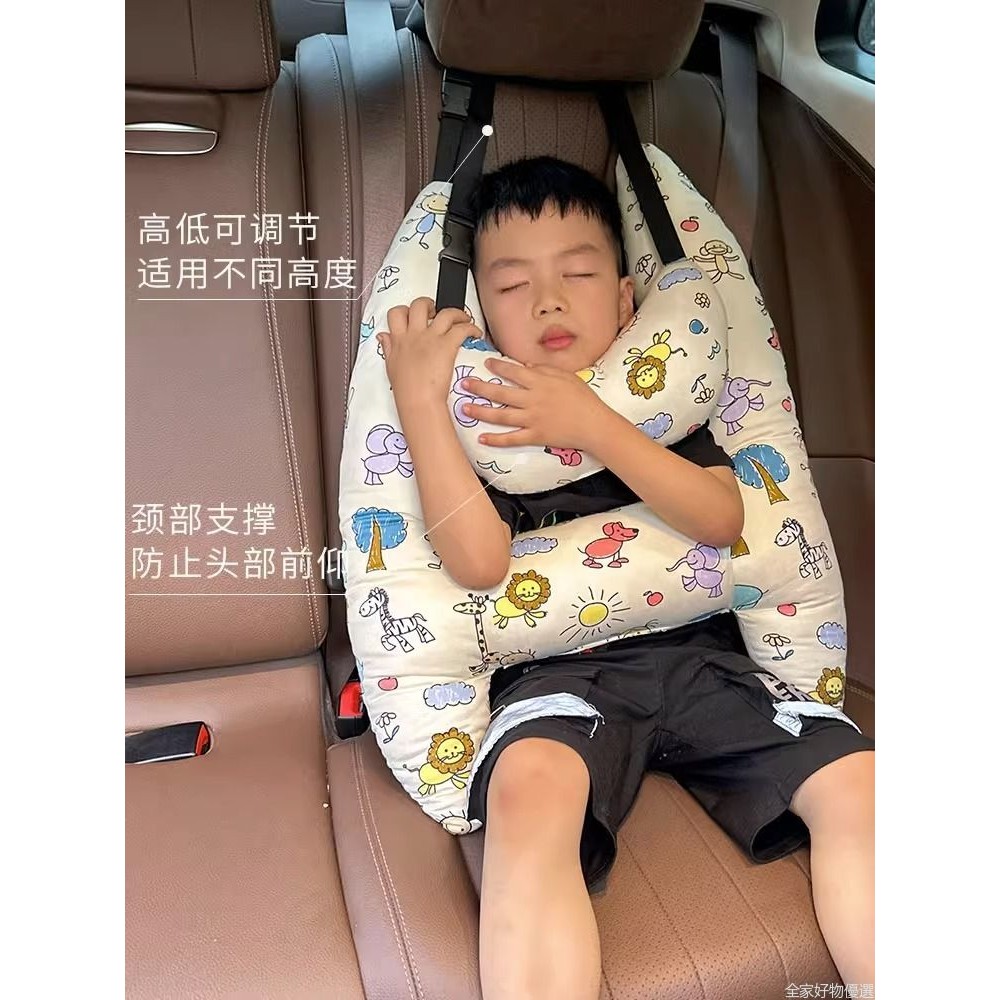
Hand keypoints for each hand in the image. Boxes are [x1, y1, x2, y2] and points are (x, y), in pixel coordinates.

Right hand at [377, 297, 478, 408]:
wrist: (418, 401)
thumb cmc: (406, 390)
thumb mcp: (391, 366)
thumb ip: (388, 348)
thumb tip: (383, 336)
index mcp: (399, 340)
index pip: (396, 313)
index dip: (406, 310)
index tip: (413, 316)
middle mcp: (414, 334)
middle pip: (419, 305)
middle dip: (430, 304)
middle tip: (436, 312)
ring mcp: (431, 338)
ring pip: (445, 312)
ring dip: (456, 313)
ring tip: (462, 319)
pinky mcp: (447, 345)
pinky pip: (462, 328)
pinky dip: (471, 328)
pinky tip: (475, 334)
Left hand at [459, 357, 612, 451]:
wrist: (594, 425)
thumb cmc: (584, 398)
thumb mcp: (567, 376)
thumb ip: (545, 369)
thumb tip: (525, 364)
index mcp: (540, 382)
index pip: (513, 371)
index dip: (497, 366)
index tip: (485, 363)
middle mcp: (532, 400)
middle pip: (501, 393)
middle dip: (480, 387)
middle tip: (464, 384)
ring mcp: (532, 419)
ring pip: (501, 416)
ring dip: (481, 412)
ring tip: (464, 408)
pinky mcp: (534, 436)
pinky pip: (511, 439)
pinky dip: (495, 439)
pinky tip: (481, 437)